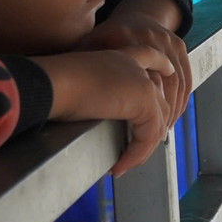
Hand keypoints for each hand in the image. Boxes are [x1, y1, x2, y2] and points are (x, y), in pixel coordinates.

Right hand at [32, 46, 173, 175]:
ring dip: (142, 148)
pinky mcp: (145, 101)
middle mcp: (135, 66)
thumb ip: (93, 89)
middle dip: (153, 126)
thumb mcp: (77, 82)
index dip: (161, 65)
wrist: (53, 82)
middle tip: (137, 151)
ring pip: (156, 122)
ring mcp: (143, 83)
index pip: (149, 56)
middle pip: (158, 99)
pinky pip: (149, 135)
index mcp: (119, 56)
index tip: (169, 71)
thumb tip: (87, 106)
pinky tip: (119, 165)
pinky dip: (136, 154)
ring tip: (124, 164)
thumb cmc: (52, 83)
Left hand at [78, 0, 190, 132]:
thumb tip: (60, 85)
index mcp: (124, 38)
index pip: (136, 80)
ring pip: (176, 84)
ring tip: (160, 133)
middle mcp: (150, 37)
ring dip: (170, 111)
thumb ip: (81, 62)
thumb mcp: (89, 45)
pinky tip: (172, 117)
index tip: (129, 128)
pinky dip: (180, 100)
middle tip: (147, 139)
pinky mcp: (179, 46)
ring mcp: (167, 40)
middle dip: (157, 117)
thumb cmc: (107, 37)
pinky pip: (186, 78)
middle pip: (160, 85)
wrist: (136, 14)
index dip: (135, 106)